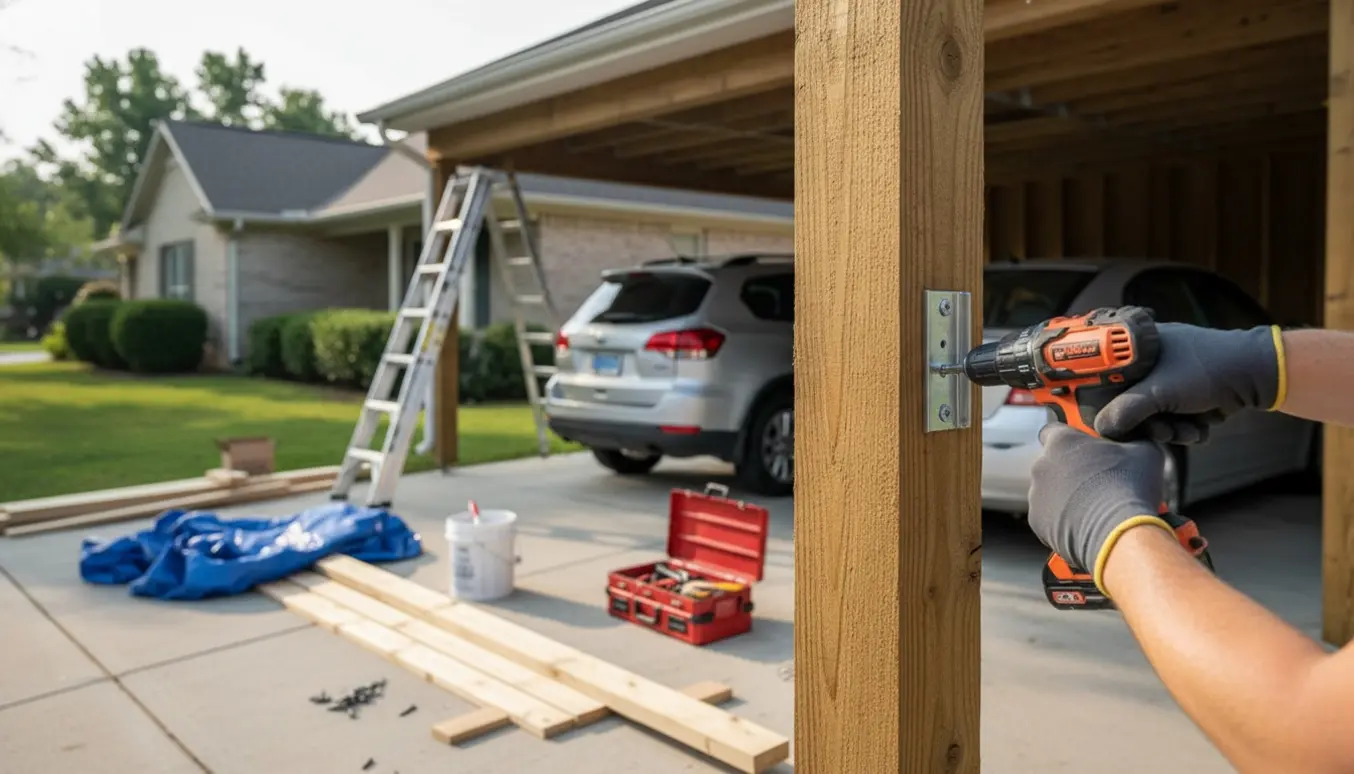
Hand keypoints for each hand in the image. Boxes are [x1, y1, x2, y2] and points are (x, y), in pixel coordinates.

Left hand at [1028, 424, 1175, 592]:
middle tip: (1096, 483)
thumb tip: (1140, 440)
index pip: (1052, 431)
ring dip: (1065, 497)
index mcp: (1062, 442)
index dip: (1068, 439)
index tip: (1083, 449)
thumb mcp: (1146, 452)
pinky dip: (1062, 521)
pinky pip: (1048, 518)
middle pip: (1052, 464)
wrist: (1119, 532)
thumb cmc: (1130, 487)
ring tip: (1093, 508)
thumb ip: (1135, 439)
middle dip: (1069, 472)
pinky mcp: (1038, 522)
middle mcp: (1042, 465)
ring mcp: (1036, 495)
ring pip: (1048, 492)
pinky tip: (1085, 524)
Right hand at [1093, 322, 1283, 443]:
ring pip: (1149, 417)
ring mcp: (1167, 381)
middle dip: (1146, 424)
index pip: (1099, 372)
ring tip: (1185, 428)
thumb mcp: (1158, 393)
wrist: (1256, 376)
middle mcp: (1147, 363)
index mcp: (1134, 347)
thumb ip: (1125, 412)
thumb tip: (1100, 428)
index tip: (1092, 412)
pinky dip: (1183, 428)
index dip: (1094, 394)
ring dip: (1168, 430)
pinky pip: (1170, 420)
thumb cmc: (1207, 369)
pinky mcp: (1184, 397)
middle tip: (1159, 430)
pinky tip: (1197, 426)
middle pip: (1125, 403)